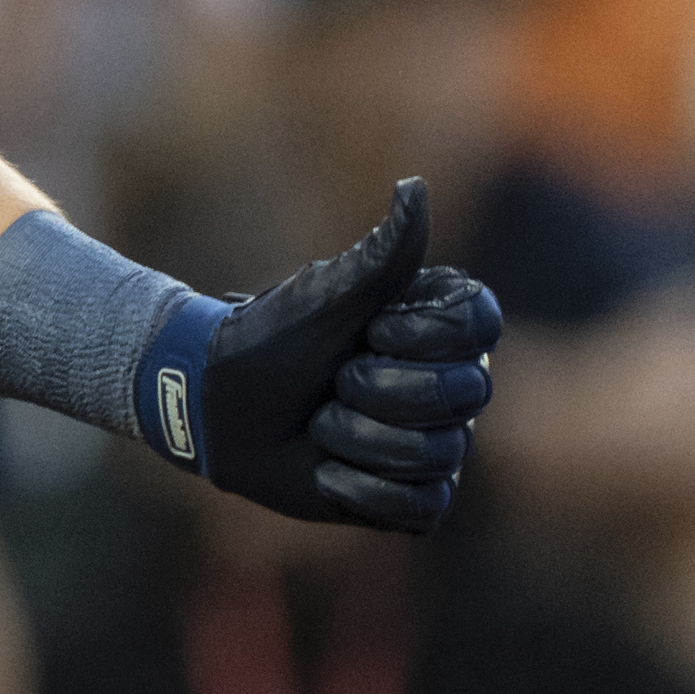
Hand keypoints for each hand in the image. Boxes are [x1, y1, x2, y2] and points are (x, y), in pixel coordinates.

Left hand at [179, 179, 496, 533]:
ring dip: (354, 439)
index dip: (419, 337)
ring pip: (436, 456)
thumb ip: (384, 250)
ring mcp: (438, 446)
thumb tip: (414, 186)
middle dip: (374, 390)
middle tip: (329, 382)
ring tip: (318, 423)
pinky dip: (359, 488)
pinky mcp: (412, 497)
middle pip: (460, 399)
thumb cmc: (266, 342)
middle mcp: (453, 386)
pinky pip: (420, 506)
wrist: (213, 406)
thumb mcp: (325, 295)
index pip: (481, 331)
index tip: (366, 331)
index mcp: (443, 331)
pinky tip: (325, 469)